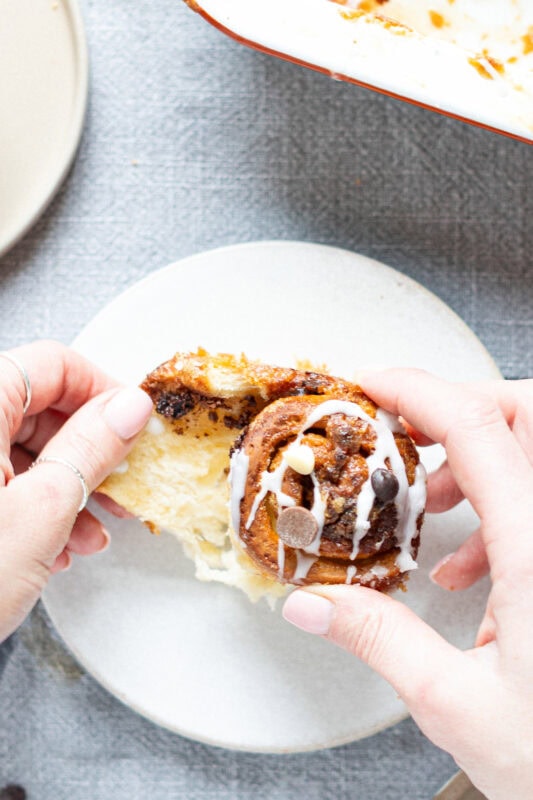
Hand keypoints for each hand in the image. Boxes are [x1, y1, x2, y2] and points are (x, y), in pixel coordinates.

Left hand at [0, 340, 152, 642]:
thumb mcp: (40, 513)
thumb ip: (90, 449)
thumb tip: (128, 408)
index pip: (52, 364)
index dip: (102, 390)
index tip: (134, 424)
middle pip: (39, 406)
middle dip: (89, 449)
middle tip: (120, 482)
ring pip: (23, 447)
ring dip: (67, 485)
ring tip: (91, 529)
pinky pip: (2, 478)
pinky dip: (36, 504)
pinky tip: (56, 544)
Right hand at [282, 370, 532, 799]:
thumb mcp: (455, 702)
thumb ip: (379, 640)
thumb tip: (313, 605)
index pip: (479, 429)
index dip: (419, 390)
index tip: (372, 385)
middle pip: (524, 414)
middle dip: (461, 405)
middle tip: (405, 426)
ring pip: (529, 451)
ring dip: (472, 458)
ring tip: (424, 499)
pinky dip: (495, 506)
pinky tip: (464, 565)